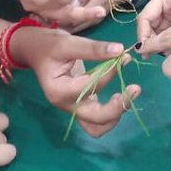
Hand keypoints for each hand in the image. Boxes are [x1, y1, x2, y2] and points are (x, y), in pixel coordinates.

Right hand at [12, 25, 137, 136]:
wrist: (34, 50)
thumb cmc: (47, 45)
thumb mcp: (67, 42)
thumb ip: (93, 48)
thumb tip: (120, 50)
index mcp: (59, 91)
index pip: (90, 87)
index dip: (110, 73)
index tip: (123, 56)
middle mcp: (66, 105)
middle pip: (96, 119)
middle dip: (119, 107)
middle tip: (136, 88)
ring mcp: (73, 108)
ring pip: (97, 127)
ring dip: (116, 115)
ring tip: (128, 94)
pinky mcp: (80, 106)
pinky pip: (97, 120)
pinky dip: (111, 112)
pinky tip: (119, 95)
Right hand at [137, 0, 170, 52]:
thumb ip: (167, 37)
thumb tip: (142, 50)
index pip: (145, 18)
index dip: (143, 36)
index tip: (146, 53)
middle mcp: (168, 2)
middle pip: (151, 25)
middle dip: (153, 41)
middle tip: (156, 58)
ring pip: (161, 31)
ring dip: (163, 44)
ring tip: (169, 56)